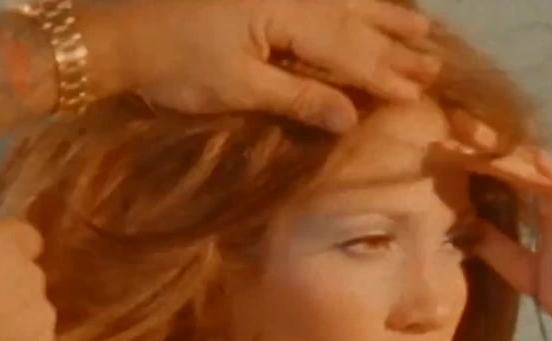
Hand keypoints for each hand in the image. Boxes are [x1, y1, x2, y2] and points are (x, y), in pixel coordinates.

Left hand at [98, 0, 439, 131]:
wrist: (116, 31)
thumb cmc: (174, 66)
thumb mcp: (238, 87)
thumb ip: (299, 98)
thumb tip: (352, 117)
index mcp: (286, 12)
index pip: (347, 48)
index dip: (384, 73)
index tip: (420, 92)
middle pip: (353, 18)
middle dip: (394, 42)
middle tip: (435, 60)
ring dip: (381, 13)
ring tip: (420, 26)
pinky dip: (346, 0)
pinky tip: (362, 3)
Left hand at [437, 115, 551, 340]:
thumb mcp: (527, 275)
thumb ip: (499, 250)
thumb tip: (463, 230)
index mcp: (542, 207)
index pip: (502, 176)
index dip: (473, 161)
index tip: (437, 150)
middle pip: (517, 162)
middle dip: (484, 145)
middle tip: (450, 125)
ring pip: (539, 169)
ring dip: (508, 152)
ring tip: (476, 135)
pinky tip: (534, 160)